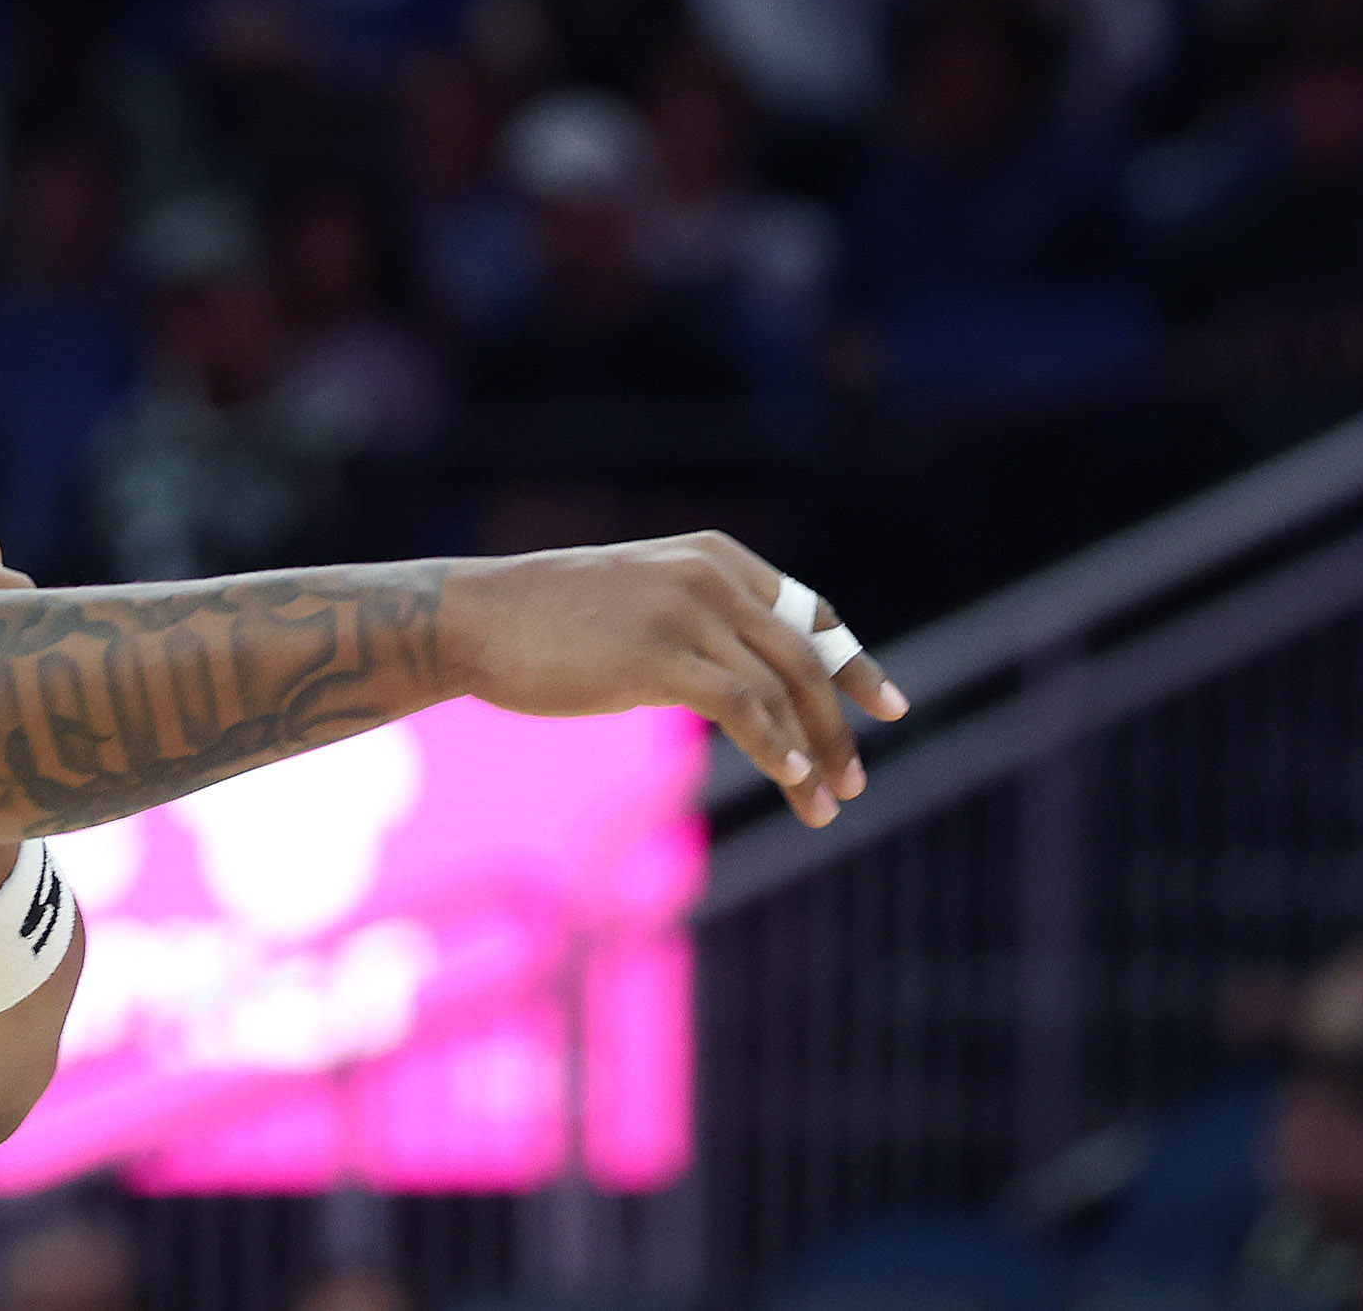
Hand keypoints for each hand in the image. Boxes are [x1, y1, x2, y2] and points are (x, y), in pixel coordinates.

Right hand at [461, 531, 907, 828]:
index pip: (809, 613)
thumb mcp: (638, 608)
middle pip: (803, 658)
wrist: (472, 618)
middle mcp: (710, 576)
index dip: (854, 662)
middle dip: (838, 724)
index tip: (890, 707)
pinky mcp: (659, 654)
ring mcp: (686, 611)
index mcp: (712, 557)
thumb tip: (740, 693)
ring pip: (778, 690)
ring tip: (825, 805)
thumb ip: (695, 631)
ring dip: (811, 754)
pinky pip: (741, 709)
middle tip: (856, 780)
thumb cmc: (543, 622)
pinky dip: (776, 751)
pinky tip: (793, 783)